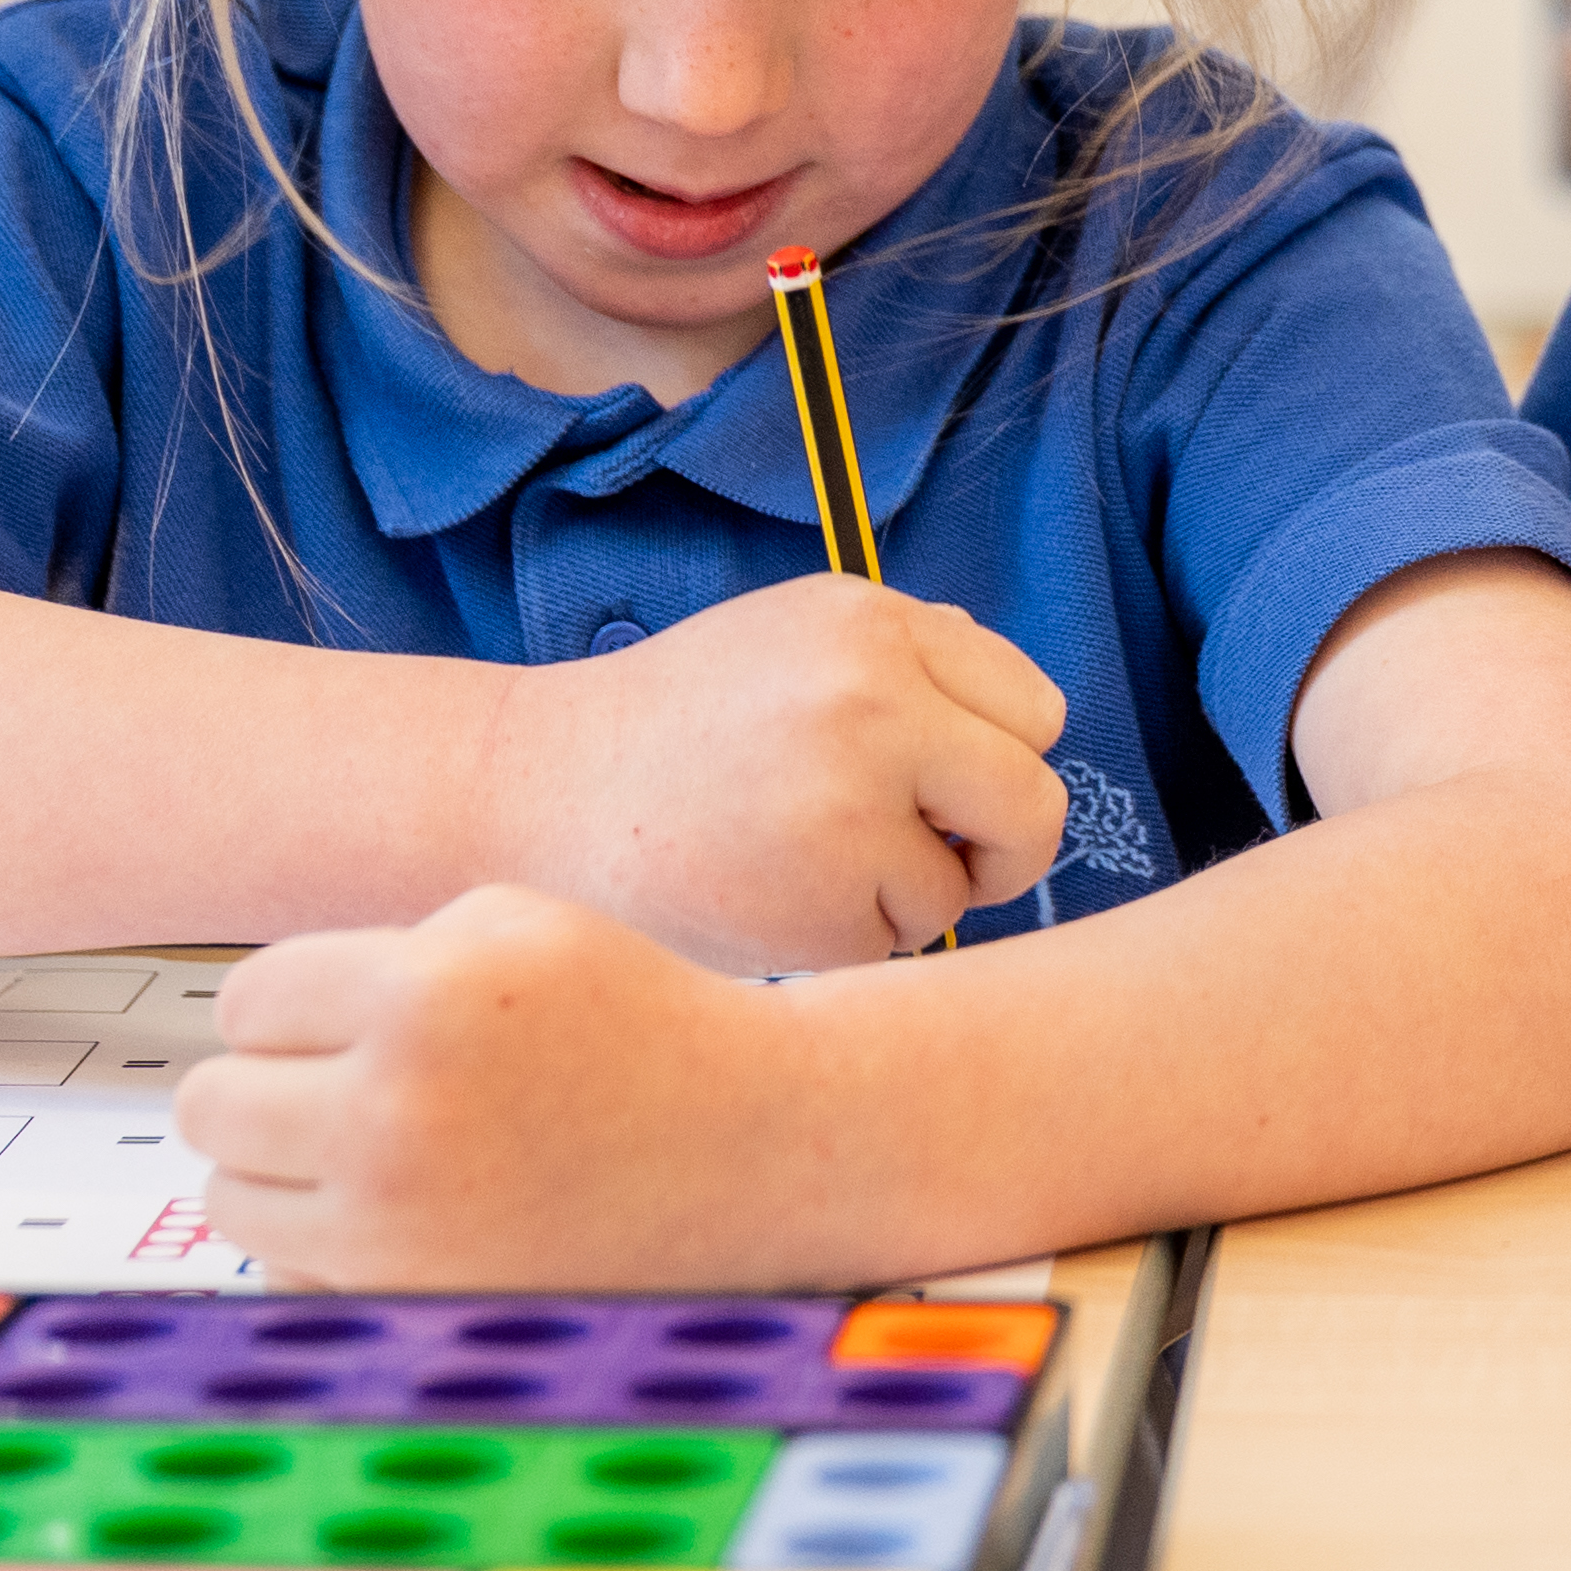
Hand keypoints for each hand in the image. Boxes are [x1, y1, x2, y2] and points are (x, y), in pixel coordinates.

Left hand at [180, 886, 849, 1288]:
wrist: (755, 1145)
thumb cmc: (636, 1025)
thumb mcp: (517, 925)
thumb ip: (374, 955)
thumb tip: (246, 1027)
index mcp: (422, 995)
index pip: (245, 1004)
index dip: (299, 1008)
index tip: (354, 1020)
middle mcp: (396, 1115)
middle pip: (211, 1104)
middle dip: (271, 1087)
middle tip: (352, 1086)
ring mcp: (399, 1227)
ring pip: (226, 1198)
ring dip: (284, 1173)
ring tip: (382, 1149)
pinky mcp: (413, 1306)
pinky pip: (286, 1277)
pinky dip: (324, 1250)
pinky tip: (413, 1215)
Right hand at [473, 574, 1069, 973]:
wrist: (534, 797)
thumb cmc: (680, 726)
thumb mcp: (795, 637)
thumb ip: (914, 658)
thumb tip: (1028, 715)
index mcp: (872, 625)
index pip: (1036, 711)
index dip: (999, 757)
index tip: (948, 783)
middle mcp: (870, 702)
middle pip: (1033, 803)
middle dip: (997, 843)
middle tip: (930, 854)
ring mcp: (846, 808)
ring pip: (964, 886)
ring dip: (908, 895)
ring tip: (804, 861)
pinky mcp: (818, 909)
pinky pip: (897, 945)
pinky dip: (849, 938)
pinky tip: (771, 899)